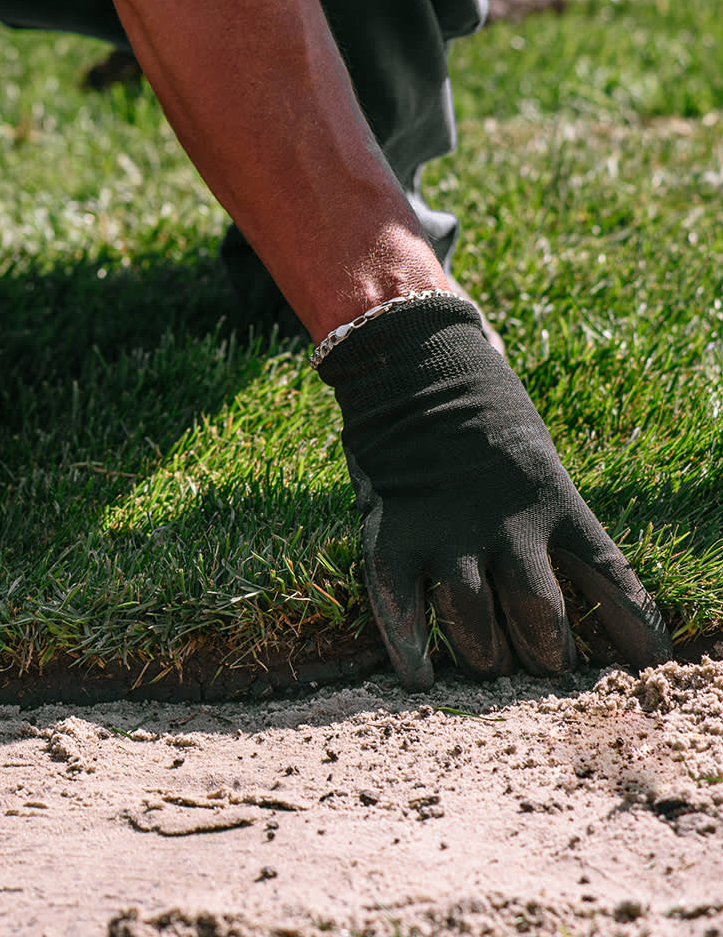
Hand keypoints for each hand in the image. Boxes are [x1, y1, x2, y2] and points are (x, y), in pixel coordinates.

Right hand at [316, 295, 671, 689]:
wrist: (414, 365)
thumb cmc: (484, 416)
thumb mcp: (539, 460)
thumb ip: (550, 519)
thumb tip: (574, 586)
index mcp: (556, 501)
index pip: (612, 579)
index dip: (634, 628)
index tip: (650, 665)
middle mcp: (508, 526)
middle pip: (542, 616)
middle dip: (549, 655)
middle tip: (547, 668)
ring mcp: (447, 534)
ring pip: (477, 624)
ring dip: (487, 657)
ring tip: (488, 668)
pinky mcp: (393, 534)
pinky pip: (401, 605)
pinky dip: (410, 648)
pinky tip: (418, 677)